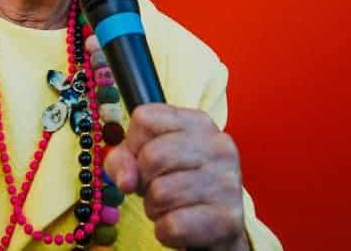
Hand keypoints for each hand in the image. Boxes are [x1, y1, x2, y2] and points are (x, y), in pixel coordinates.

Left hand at [104, 104, 247, 250]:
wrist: (216, 225)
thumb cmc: (176, 183)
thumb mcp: (144, 161)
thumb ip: (123, 160)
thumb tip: (125, 181)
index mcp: (198, 121)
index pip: (144, 119)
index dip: (132, 145)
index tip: (144, 161)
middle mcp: (219, 145)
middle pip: (152, 157)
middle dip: (143, 181)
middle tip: (157, 188)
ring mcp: (227, 180)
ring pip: (161, 193)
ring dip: (154, 208)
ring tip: (170, 206)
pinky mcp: (227, 218)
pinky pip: (173, 225)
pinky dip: (165, 231)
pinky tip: (180, 223)